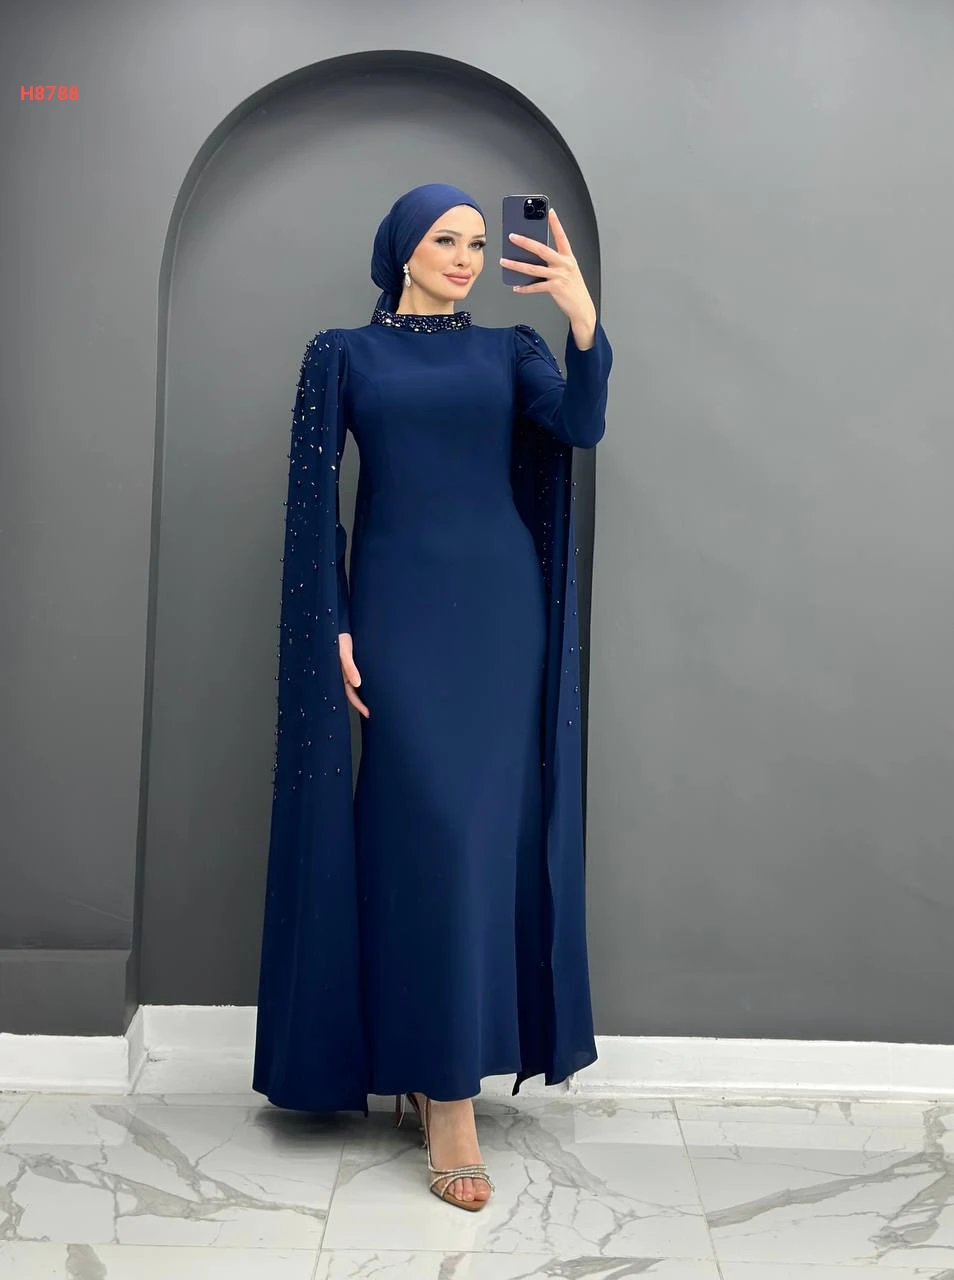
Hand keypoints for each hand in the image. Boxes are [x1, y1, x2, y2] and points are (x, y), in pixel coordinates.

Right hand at [338, 632, 368, 717]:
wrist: (338, 623)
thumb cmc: (339, 637)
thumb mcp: (344, 652)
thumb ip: (350, 667)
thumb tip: (358, 684)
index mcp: (339, 674)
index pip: (350, 694)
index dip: (359, 704)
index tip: (368, 713)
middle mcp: (343, 673)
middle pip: (353, 692)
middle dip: (362, 703)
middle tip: (372, 712)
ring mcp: (347, 668)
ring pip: (356, 685)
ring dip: (363, 693)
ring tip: (375, 702)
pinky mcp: (352, 661)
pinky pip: (357, 675)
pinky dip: (363, 682)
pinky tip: (371, 685)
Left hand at [499, 207, 596, 329]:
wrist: (582, 307)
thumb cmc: (573, 288)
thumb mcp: (567, 271)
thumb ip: (554, 263)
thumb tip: (533, 258)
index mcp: (568, 257)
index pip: (562, 236)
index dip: (556, 224)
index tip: (550, 212)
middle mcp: (564, 264)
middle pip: (541, 249)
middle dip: (525, 242)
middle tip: (512, 236)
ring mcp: (560, 276)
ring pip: (533, 269)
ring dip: (516, 265)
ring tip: (504, 261)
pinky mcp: (555, 288)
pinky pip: (535, 287)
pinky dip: (524, 288)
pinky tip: (516, 287)